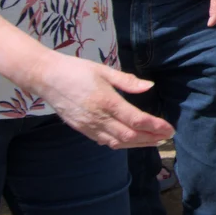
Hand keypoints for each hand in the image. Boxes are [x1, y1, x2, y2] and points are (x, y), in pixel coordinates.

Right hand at [33, 54, 172, 149]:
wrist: (46, 78)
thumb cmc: (76, 70)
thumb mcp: (104, 71)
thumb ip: (127, 81)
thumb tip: (149, 86)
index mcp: (107, 101)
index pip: (136, 120)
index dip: (155, 126)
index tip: (169, 129)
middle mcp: (98, 118)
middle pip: (130, 136)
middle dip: (151, 138)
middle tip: (166, 137)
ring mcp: (89, 126)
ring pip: (118, 143)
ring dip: (138, 144)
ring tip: (154, 141)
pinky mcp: (82, 130)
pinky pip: (105, 142)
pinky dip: (121, 144)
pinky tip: (131, 140)